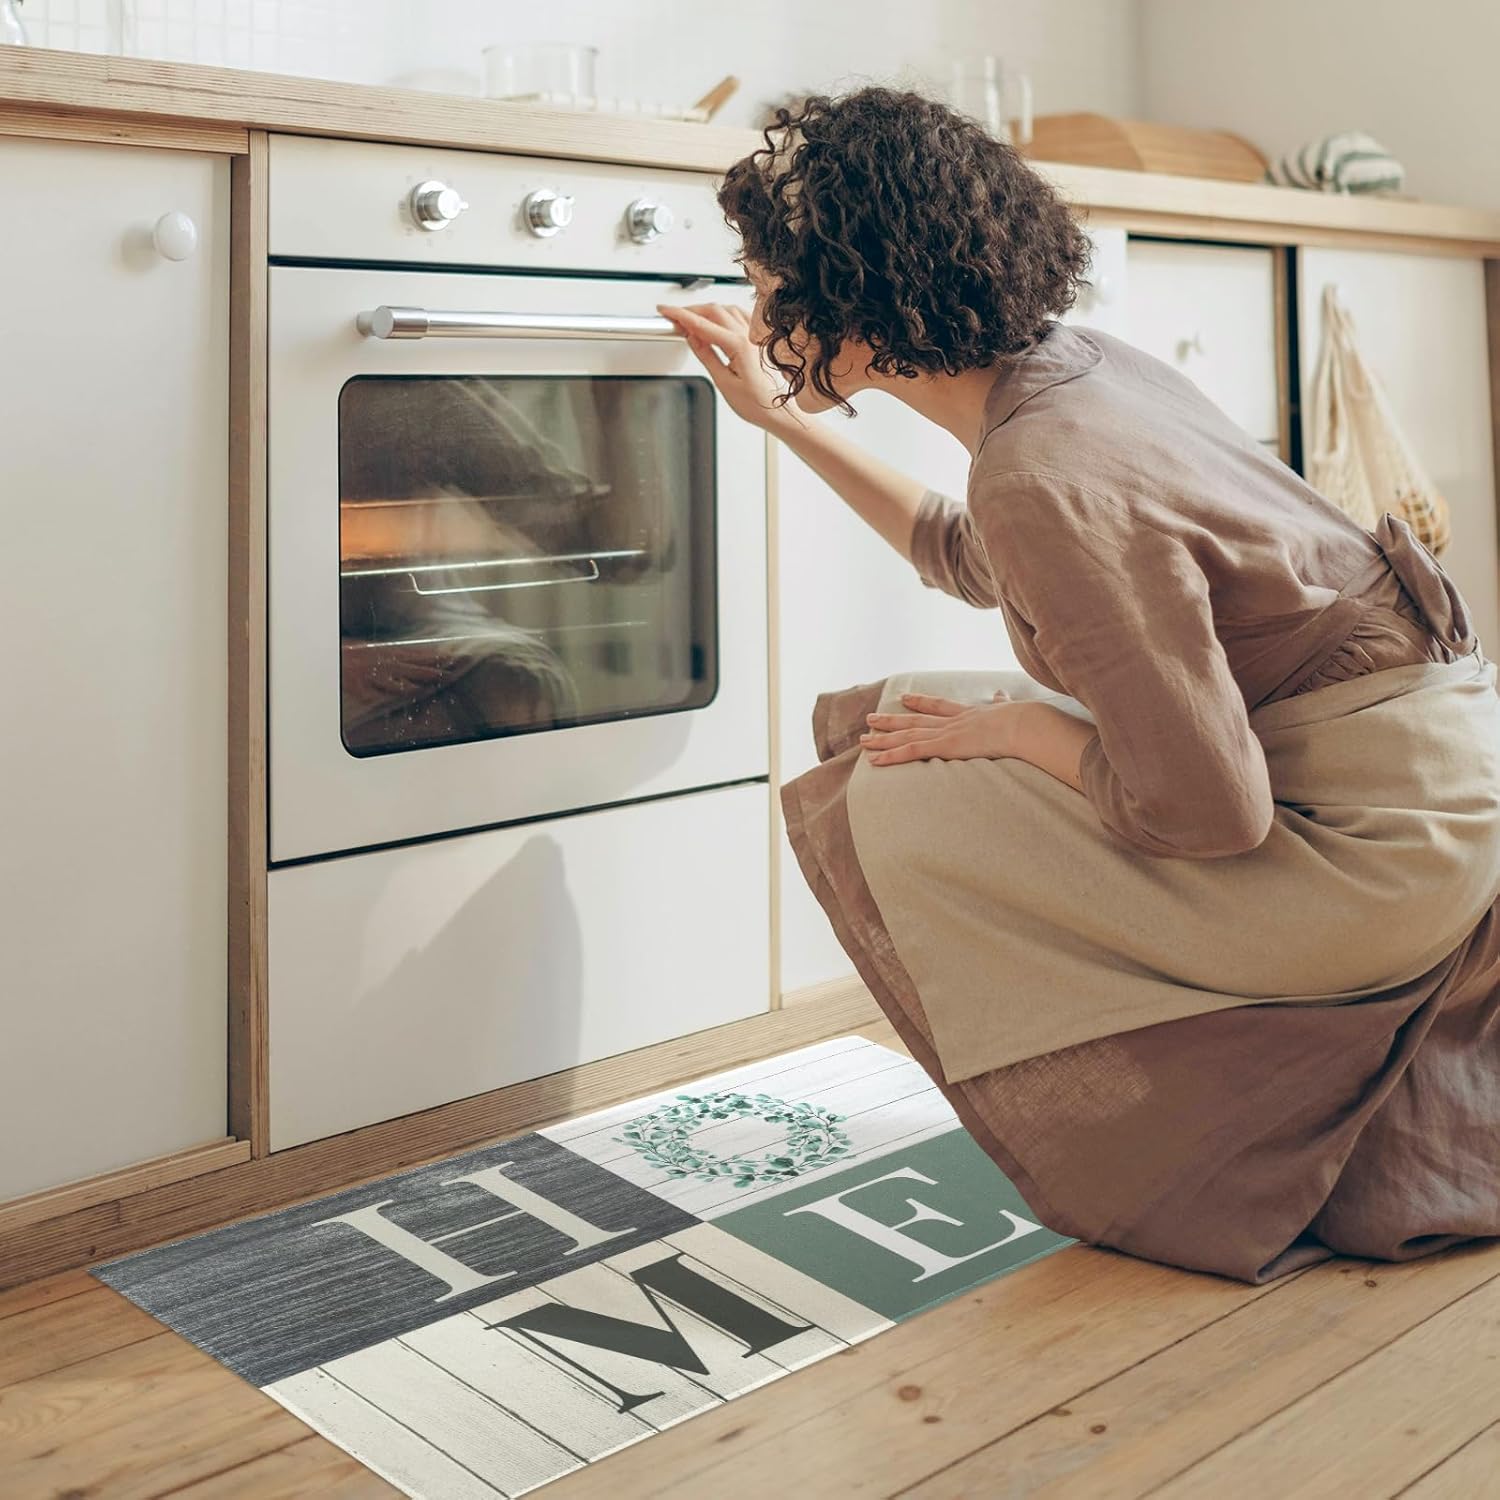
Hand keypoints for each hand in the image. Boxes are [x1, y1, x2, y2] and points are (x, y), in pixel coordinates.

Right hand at [656, 302, 803, 435]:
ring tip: (691, 321)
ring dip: (706, 311)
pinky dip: (723, 314)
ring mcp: (756, 336)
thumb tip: (692, 338)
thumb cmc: (758, 404)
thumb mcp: (724, 383)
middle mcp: (749, 336)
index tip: (666, 311)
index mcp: (739, 346)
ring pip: (727, 310)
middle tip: (674, 317)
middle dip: (690, 310)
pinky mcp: (759, 340)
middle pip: (714, 310)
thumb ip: (706, 356)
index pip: (702, 324)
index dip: (680, 315)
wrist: (781, 412)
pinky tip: (716, 320)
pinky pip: (740, 316)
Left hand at [860, 690, 1025, 766]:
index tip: (906, 699)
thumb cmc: (1025, 720)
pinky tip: (874, 760)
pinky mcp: (945, 746)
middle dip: (892, 720)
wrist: (1026, 724)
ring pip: (907, 736)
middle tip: (871, 718)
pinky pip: (911, 752)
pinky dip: (891, 756)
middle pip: (915, 721)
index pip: (939, 707)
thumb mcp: (1011, 707)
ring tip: (862, 739)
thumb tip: (1002, 692)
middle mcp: (952, 722)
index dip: (921, 703)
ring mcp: (947, 733)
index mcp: (969, 714)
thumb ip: (1003, 702)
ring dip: (883, 738)